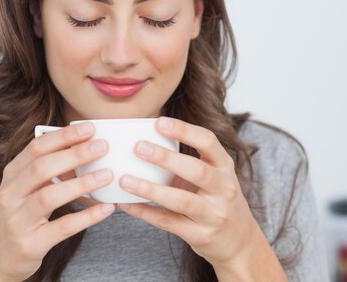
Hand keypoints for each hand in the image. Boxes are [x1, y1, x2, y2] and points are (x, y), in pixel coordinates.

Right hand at [0, 123, 115, 281]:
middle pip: (41, 168)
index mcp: (11, 175)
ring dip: (80, 184)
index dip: (62, 137)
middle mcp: (10, 195)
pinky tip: (106, 208)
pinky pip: (62, 228)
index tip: (88, 128)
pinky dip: (86, 217)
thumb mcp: (23, 189)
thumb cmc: (16, 216)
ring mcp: (18, 220)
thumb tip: (82, 150)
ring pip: (49, 196)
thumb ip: (45, 171)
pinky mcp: (31, 244)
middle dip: (73, 154)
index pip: (35, 148)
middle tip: (101, 146)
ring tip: (106, 175)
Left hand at [117, 117, 258, 267]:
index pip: (209, 142)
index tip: (159, 122)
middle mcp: (224, 189)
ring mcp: (213, 214)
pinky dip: (145, 212)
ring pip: (182, 200)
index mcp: (224, 167)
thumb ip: (186, 160)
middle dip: (166, 158)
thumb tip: (142, 139)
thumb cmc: (216, 199)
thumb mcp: (212, 175)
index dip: (184, 130)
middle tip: (138, 147)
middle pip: (197, 170)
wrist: (239, 241)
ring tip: (125, 180)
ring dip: (150, 189)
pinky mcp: (200, 235)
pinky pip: (168, 222)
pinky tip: (126, 204)